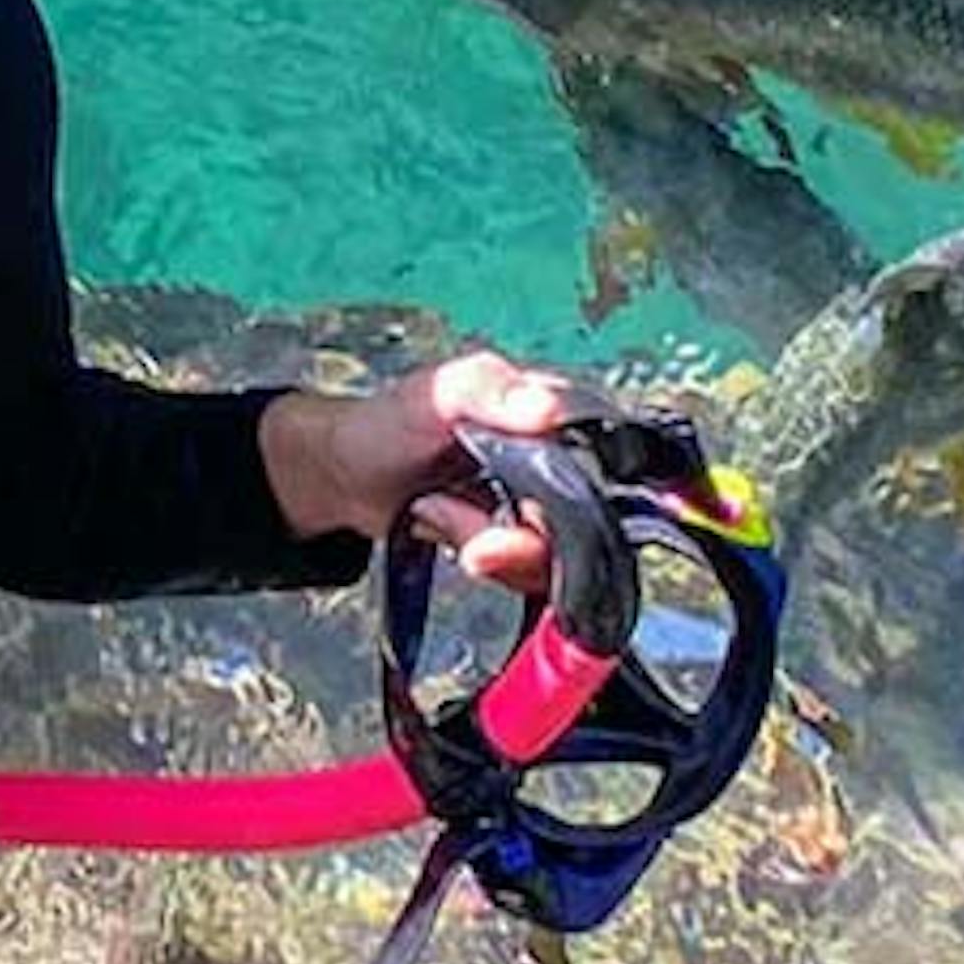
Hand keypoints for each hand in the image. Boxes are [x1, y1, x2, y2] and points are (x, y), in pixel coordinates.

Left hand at [260, 351, 591, 594]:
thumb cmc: (390, 421)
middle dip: (528, 541)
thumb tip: (549, 407)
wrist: (346, 474)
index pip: (617, 461)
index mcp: (558, 414)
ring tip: (441, 511)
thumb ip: (487, 388)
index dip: (600, 498)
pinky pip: (530, 576)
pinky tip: (446, 528)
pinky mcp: (521, 547)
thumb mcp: (436, 392)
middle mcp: (564, 463)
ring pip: (562, 558)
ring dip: (495, 549)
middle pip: (593, 526)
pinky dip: (486, 562)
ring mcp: (543, 508)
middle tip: (476, 536)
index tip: (547, 511)